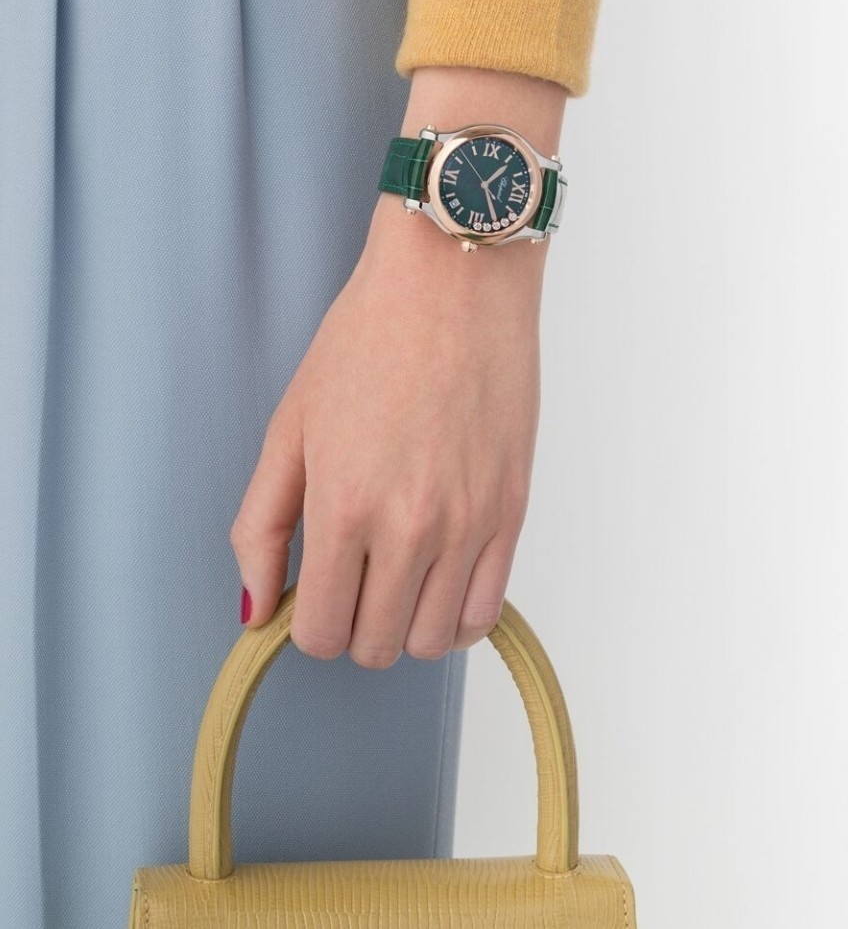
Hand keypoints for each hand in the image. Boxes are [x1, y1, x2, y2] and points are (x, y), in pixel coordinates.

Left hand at [230, 192, 547, 666]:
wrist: (453, 283)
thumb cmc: (368, 338)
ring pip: (431, 641)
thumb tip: (254, 610)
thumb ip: (260, 526)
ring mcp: (469, 523)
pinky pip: (485, 611)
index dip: (305, 621)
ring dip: (403, 623)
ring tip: (394, 573)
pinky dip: (454, 613)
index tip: (309, 589)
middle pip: (375, 646)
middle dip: (351, 625)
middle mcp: (410, 528)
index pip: (319, 633)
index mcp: (343, 506)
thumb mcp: (290, 426)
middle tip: (348, 575)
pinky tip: (437, 575)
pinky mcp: (512, 510)